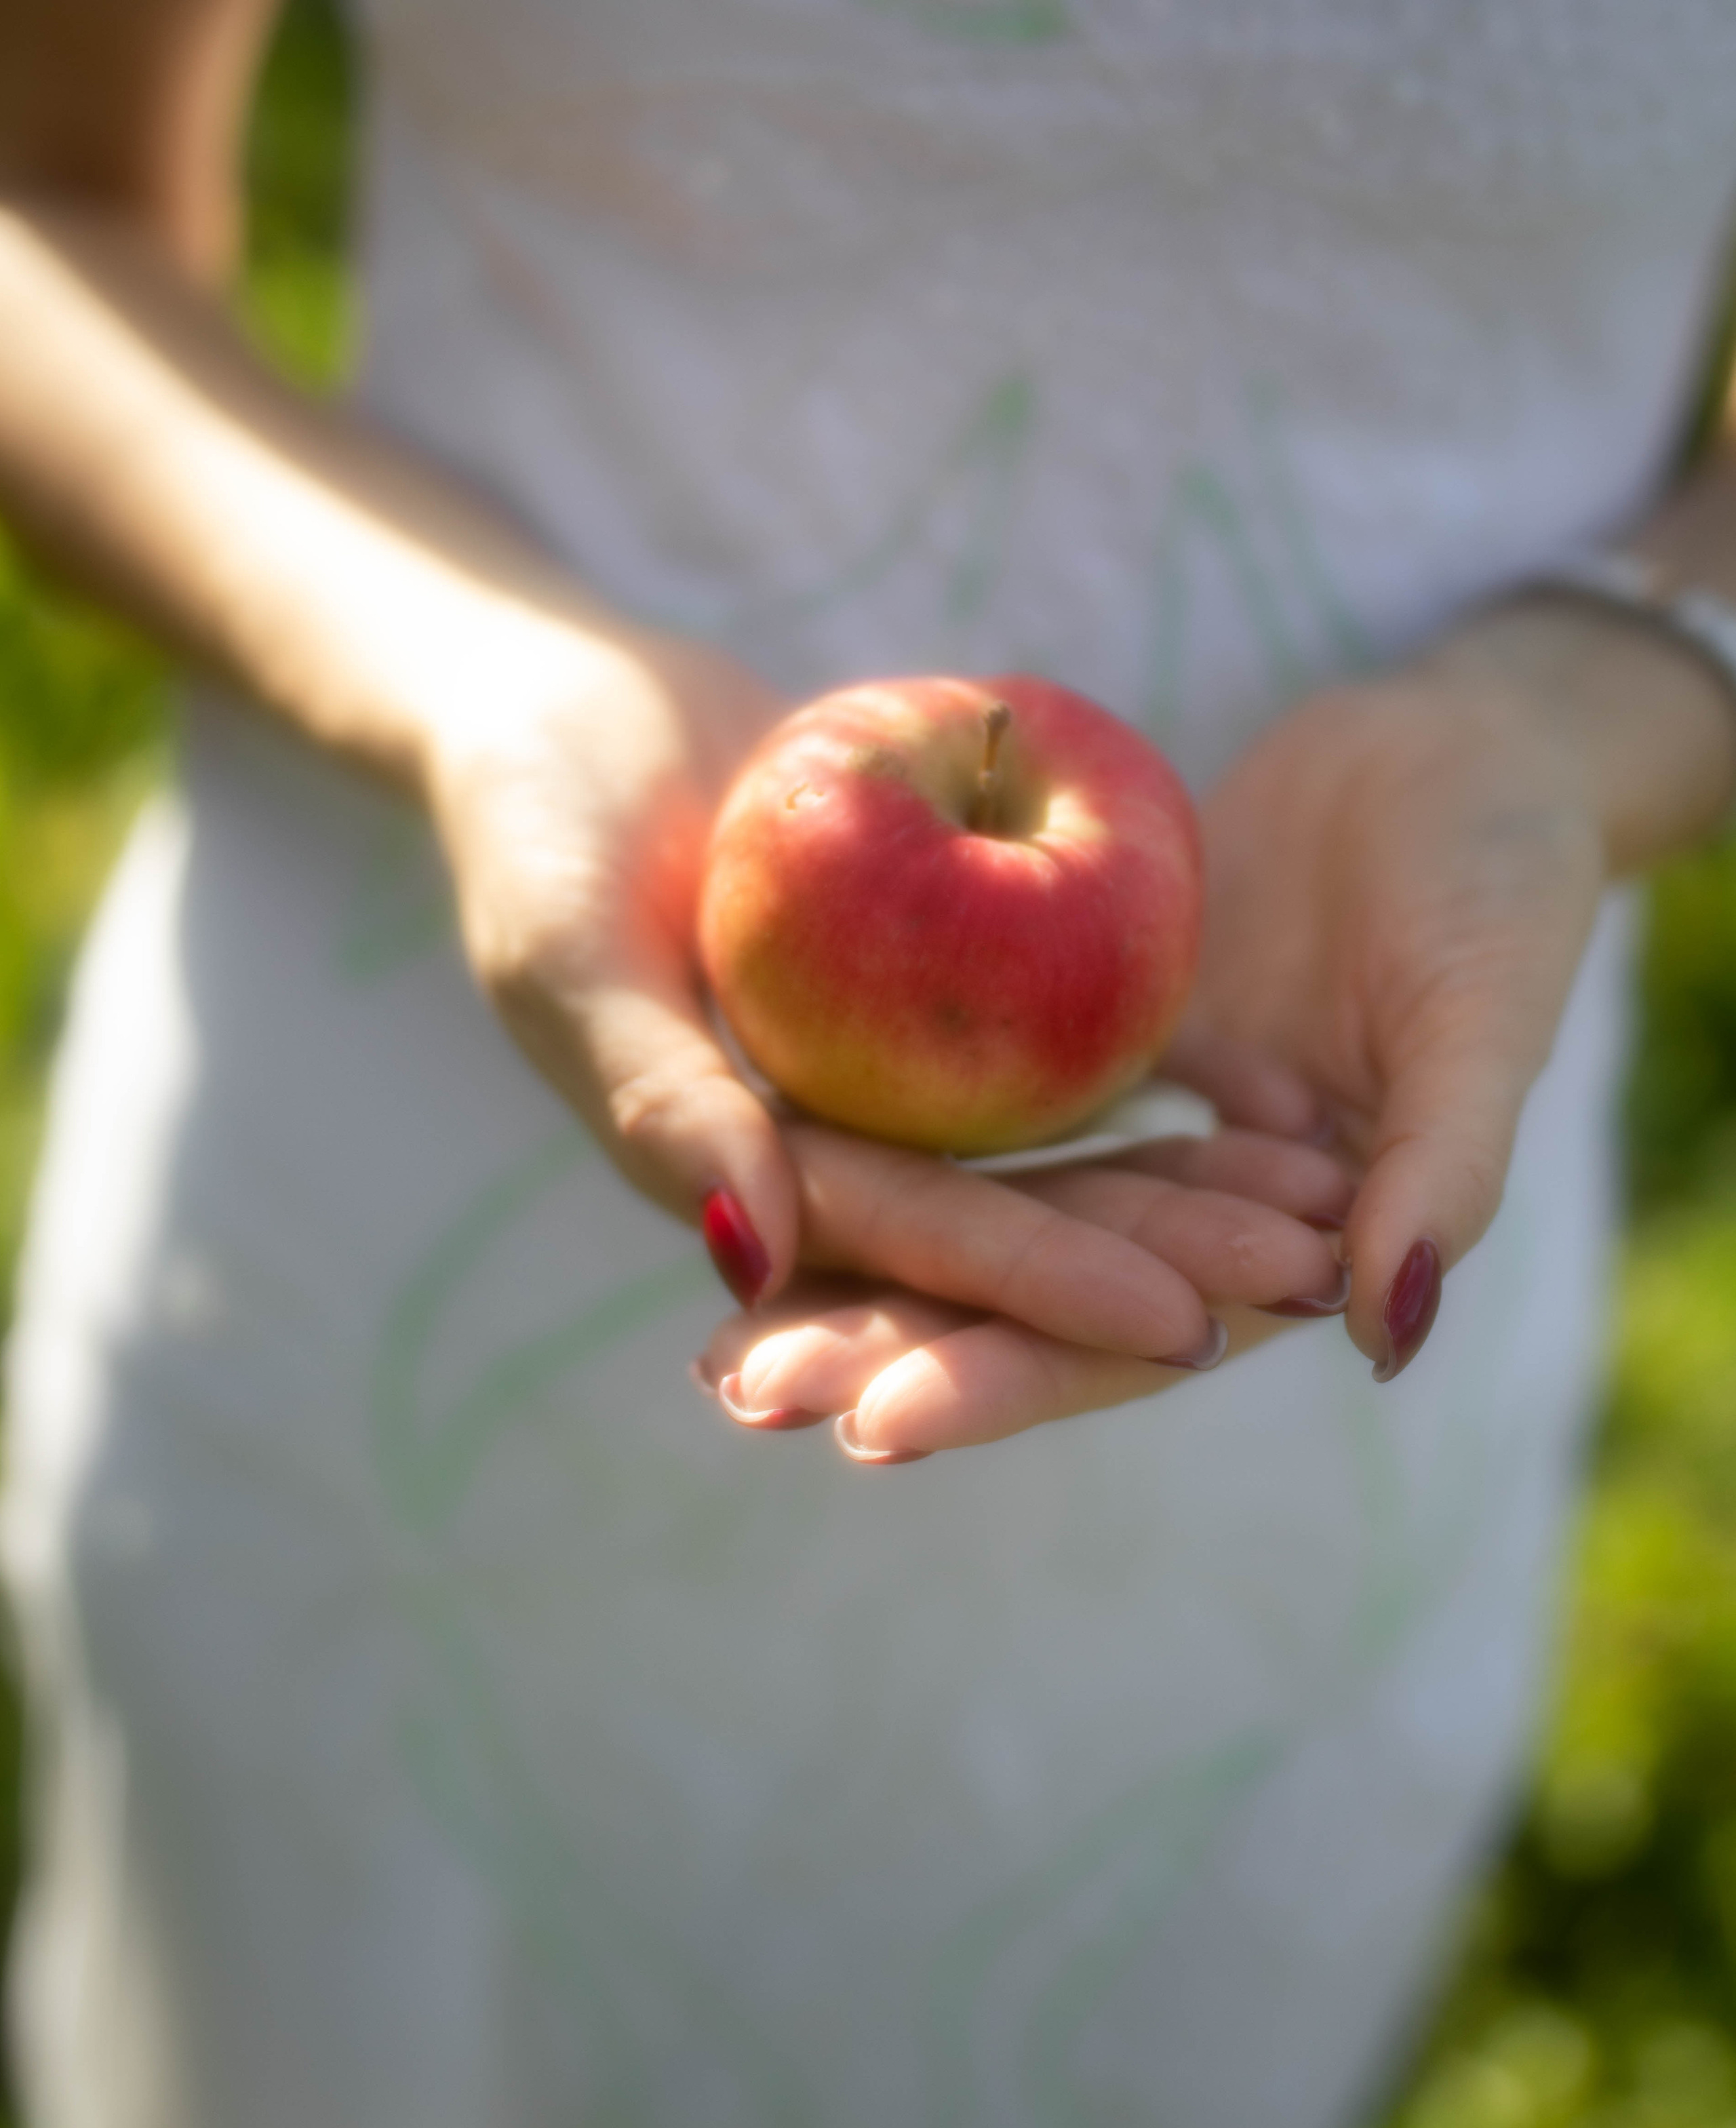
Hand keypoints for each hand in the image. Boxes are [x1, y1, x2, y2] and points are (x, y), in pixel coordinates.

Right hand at [423, 629, 1350, 1370]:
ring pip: (1052, 1151)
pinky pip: (1057, 1051)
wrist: (570, 707)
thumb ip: (654, 1104)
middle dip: (1151, 1260)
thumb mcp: (566, 954)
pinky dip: (1154, 1083)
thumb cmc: (533, 823)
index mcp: (743, 1182)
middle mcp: (827, 1156)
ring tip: (1322, 1209)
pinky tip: (1269, 1106)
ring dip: (1181, 1189)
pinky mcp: (930, 1004)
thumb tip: (753, 1266)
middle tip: (1307, 1275)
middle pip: (1009, 1223)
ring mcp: (885, 1086)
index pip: (908, 1247)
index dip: (1041, 1288)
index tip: (1185, 1325)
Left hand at [699, 600, 1726, 1460]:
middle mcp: (1176, 1212)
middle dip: (886, 1352)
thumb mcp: (1484, 1015)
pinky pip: (958, 1097)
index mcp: (1277, 1248)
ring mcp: (1114, 1128)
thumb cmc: (1500, 884)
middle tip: (745, 1395)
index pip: (1125, 1341)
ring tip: (722, 1333)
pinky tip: (764, 1167)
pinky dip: (873, 1137)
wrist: (1450, 755)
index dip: (1006, 1384)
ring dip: (853, 1271)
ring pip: (967, 1216)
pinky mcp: (1066, 1038)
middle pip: (1016, 1302)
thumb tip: (1387, 1334)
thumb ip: (1438, 1170)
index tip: (875, 1428)